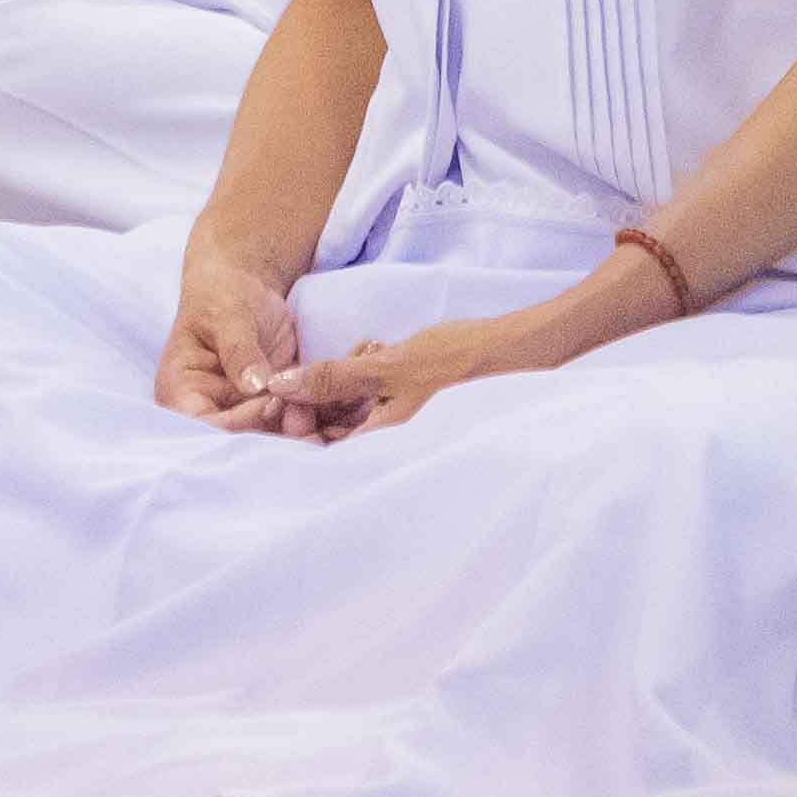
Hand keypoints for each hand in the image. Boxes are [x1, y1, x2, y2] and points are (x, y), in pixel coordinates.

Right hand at [155, 253, 302, 427]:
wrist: (246, 287)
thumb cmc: (224, 295)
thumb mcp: (229, 315)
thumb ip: (239, 350)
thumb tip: (253, 386)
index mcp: (181, 391)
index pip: (204, 425)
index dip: (238, 423)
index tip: (270, 400)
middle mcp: (207, 409)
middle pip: (235, 440)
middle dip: (270, 434)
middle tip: (302, 416)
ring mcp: (238, 411)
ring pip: (263, 438)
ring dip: (290, 433)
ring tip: (313, 414)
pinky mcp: (266, 407)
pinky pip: (283, 425)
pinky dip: (302, 422)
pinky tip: (320, 411)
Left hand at [253, 299, 582, 441]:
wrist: (517, 349)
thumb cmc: (459, 362)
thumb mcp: (390, 367)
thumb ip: (334, 378)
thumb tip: (279, 386)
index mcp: (381, 445)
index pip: (318, 448)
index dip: (299, 417)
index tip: (294, 388)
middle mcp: (387, 443)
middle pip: (331, 425)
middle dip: (327, 390)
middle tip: (356, 358)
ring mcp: (398, 423)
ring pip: (349, 404)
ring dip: (350, 374)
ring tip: (375, 350)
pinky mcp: (407, 403)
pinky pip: (371, 394)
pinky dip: (369, 370)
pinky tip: (381, 347)